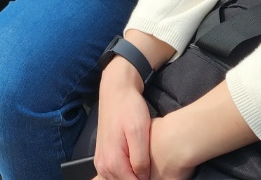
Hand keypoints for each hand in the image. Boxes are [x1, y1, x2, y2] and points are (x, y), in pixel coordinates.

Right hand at [93, 58, 153, 179]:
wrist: (116, 89)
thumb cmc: (129, 107)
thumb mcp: (138, 131)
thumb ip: (140, 159)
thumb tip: (143, 179)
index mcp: (112, 162)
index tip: (159, 176)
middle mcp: (103, 165)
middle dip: (140, 179)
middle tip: (154, 168)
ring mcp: (101, 161)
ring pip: (120, 179)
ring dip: (134, 176)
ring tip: (149, 167)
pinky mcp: (104, 155)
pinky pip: (116, 173)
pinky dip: (127, 172)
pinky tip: (139, 164)